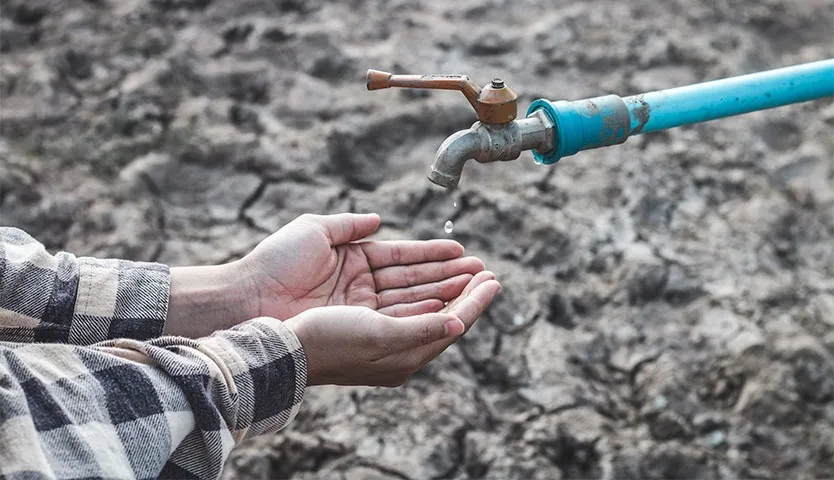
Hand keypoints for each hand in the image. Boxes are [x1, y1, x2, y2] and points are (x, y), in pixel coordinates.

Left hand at [239, 213, 485, 319]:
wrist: (248, 299)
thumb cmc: (275, 263)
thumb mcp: (315, 231)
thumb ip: (350, 225)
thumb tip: (378, 219)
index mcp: (354, 262)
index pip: (404, 258)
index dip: (434, 255)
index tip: (462, 251)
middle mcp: (362, 290)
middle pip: (416, 283)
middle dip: (451, 277)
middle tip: (484, 271)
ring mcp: (363, 312)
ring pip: (416, 302)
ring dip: (449, 294)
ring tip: (480, 285)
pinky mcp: (362, 332)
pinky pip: (403, 322)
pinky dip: (430, 315)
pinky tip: (456, 307)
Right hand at [286, 271, 499, 386]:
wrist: (283, 347)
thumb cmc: (329, 342)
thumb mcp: (381, 335)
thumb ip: (423, 329)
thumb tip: (460, 323)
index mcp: (405, 357)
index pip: (452, 324)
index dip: (475, 301)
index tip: (494, 280)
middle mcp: (396, 348)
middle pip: (442, 314)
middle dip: (465, 291)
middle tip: (487, 270)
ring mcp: (380, 333)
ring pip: (423, 304)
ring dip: (446, 284)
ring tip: (468, 267)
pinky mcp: (364, 320)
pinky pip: (403, 302)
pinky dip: (421, 288)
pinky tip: (431, 279)